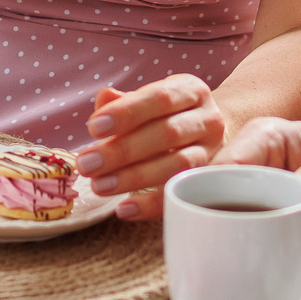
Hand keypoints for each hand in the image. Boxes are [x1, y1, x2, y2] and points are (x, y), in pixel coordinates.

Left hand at [77, 77, 223, 216]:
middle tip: (87, 164)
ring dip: (134, 178)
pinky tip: (124, 209)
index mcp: (190, 91)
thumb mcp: (147, 101)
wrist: (207, 134)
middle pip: (168, 134)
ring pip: (178, 165)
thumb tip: (105, 98)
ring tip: (99, 186)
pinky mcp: (210, 182)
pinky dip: (151, 204)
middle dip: (123, 150)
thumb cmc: (166, 116)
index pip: (159, 98)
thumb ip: (124, 102)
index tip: (94, 127)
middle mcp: (208, 119)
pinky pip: (182, 195)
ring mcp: (213, 152)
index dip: (126, 113)